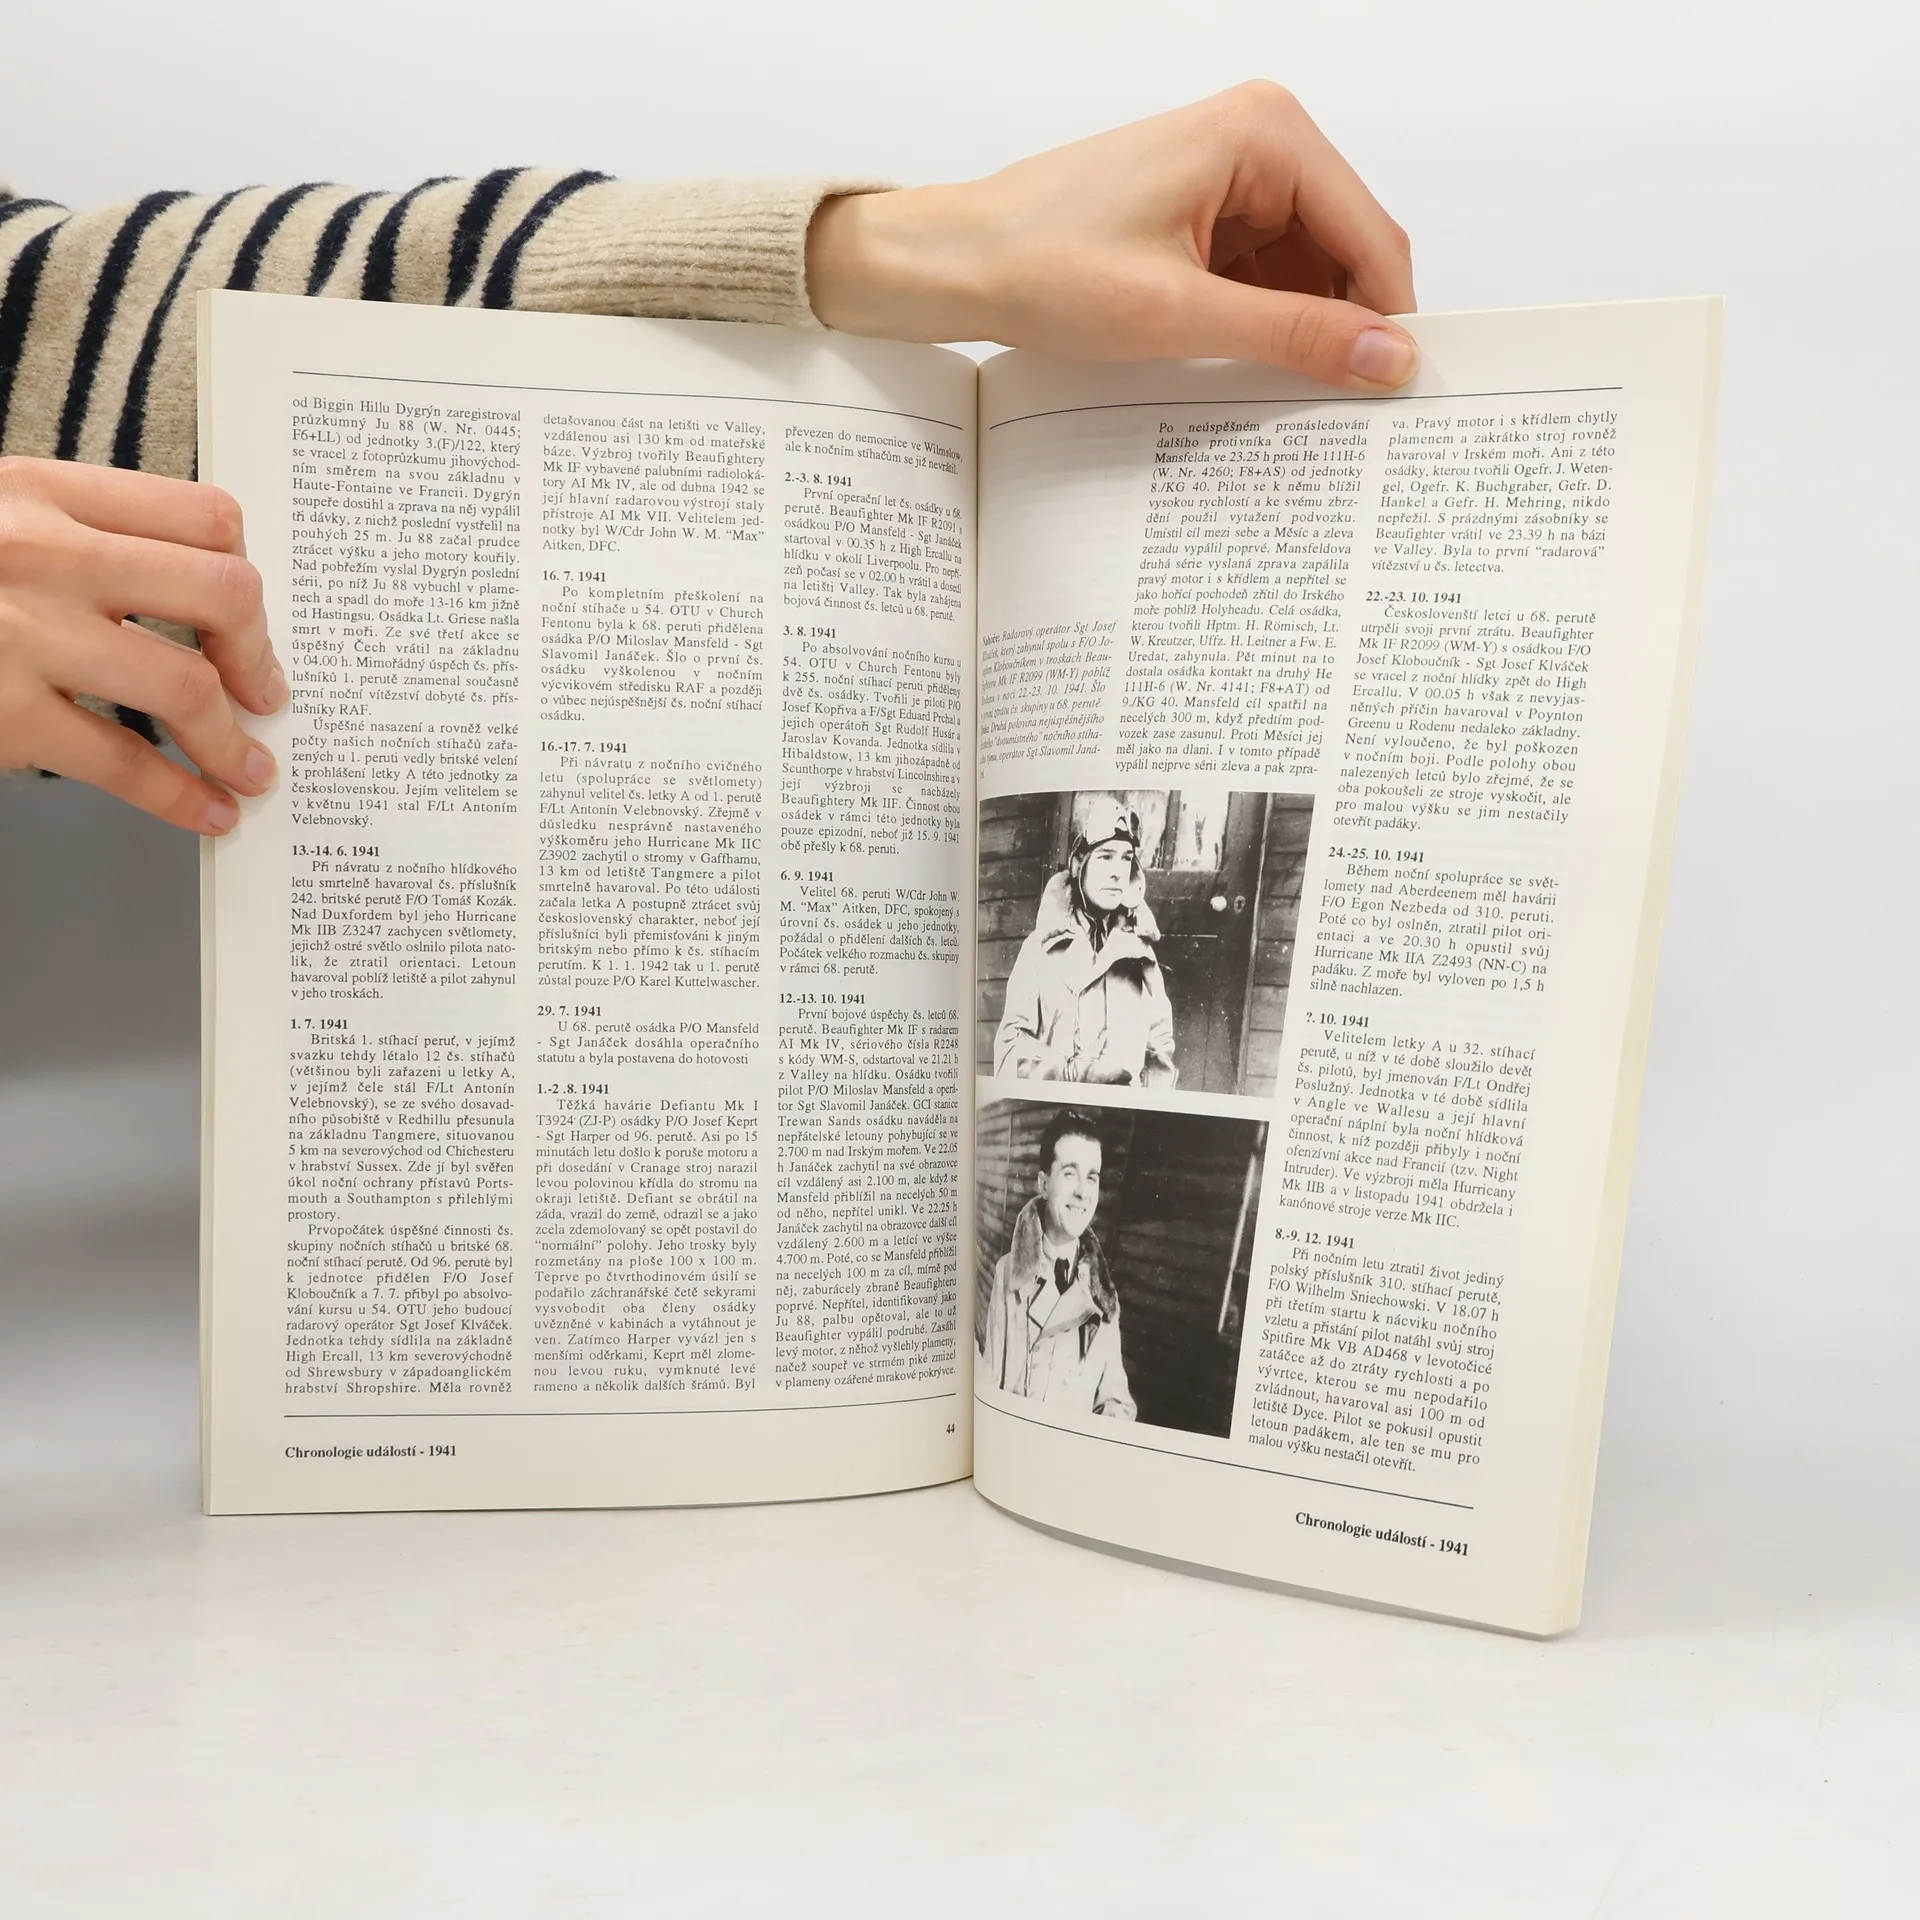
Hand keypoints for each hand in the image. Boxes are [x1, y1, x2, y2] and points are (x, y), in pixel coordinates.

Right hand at [0, 456, 283, 832]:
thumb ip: (80, 539)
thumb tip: (195, 599)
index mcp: (42, 492)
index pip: (204, 515)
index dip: (246, 575)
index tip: (249, 621)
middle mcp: (40, 554)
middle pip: (220, 593)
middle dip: (258, 654)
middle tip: (263, 694)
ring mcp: (19, 635)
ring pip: (185, 686)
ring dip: (235, 741)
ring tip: (250, 767)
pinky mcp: (0, 715)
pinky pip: (123, 762)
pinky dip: (182, 796)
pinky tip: (208, 811)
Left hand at [808, 81, 1417, 390]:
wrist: (958, 264)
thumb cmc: (1042, 263)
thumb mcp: (1181, 313)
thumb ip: (1293, 334)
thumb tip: (1383, 356)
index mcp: (1264, 134)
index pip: (1369, 234)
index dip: (1391, 317)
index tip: (1402, 391)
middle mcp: (1258, 141)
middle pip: (1346, 250)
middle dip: (1349, 326)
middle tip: (1355, 411)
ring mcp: (1232, 179)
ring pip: (1309, 271)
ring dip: (1306, 332)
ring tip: (1296, 400)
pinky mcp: (1205, 218)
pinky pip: (1267, 277)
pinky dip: (1268, 325)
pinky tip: (1255, 372)